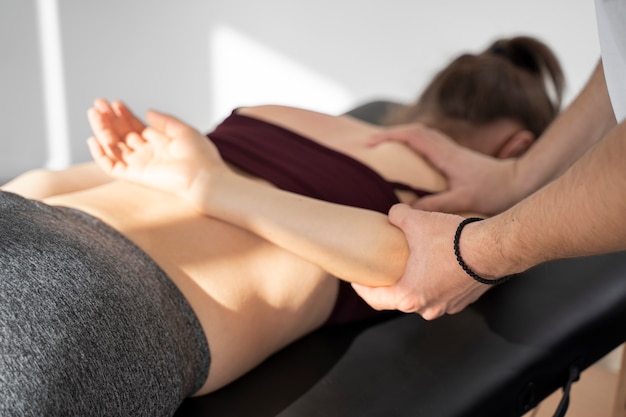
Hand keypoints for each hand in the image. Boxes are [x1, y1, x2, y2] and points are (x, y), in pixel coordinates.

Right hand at [87, 99, 226, 203]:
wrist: (203, 177)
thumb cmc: (200, 156)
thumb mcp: (183, 130)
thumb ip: (165, 121)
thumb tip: (148, 111)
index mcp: (159, 143)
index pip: (135, 128)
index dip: (124, 115)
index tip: (116, 102)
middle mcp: (147, 154)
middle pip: (121, 135)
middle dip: (110, 119)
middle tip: (99, 103)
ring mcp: (140, 165)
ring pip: (114, 147)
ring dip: (102, 131)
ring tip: (95, 114)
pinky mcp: (135, 176)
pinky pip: (112, 167)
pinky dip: (101, 155)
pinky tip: (94, 139)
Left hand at [352, 204, 488, 319]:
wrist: (493, 249)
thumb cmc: (453, 240)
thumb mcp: (416, 221)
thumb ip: (397, 216)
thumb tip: (393, 214)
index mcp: (408, 297)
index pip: (374, 299)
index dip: (361, 288)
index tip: (355, 280)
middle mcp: (427, 309)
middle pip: (398, 298)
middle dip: (389, 283)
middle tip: (380, 270)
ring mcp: (447, 307)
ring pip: (421, 296)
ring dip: (413, 282)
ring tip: (408, 265)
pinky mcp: (463, 301)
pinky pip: (441, 292)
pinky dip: (434, 281)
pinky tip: (434, 264)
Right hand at [370, 124, 518, 214]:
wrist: (518, 182)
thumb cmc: (493, 191)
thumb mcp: (463, 201)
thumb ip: (436, 205)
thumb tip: (409, 209)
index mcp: (444, 153)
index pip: (413, 136)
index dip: (389, 136)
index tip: (370, 143)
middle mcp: (445, 147)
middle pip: (413, 130)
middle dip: (388, 134)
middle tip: (367, 144)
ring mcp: (449, 149)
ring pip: (419, 135)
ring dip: (399, 137)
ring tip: (379, 148)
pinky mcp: (452, 155)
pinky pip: (425, 143)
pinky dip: (410, 144)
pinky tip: (403, 157)